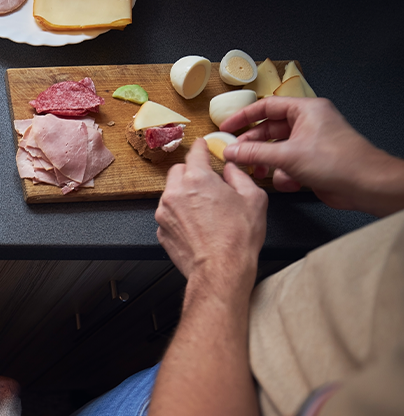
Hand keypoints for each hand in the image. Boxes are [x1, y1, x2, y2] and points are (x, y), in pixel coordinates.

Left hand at [155, 139, 267, 290]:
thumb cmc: (238, 238)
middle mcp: (175, 193)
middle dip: (191, 173)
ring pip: (170, 193)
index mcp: (198, 179)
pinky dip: (178, 215)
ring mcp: (164, 213)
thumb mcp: (253, 198)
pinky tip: (196, 226)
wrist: (220, 270)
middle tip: (207, 184)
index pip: (195, 152)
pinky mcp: (161, 231)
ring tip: (204, 211)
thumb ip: (239, 176)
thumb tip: (231, 169)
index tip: (202, 146)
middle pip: (178, 171)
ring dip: (183, 195)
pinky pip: (168, 215)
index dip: (201, 147)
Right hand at [221, 98, 403, 216]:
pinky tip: (288, 182)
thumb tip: (231, 151)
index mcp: (305, 110)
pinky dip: (283, 174)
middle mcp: (308, 123)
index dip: (244, 117)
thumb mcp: (287, 155)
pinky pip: (287, 164)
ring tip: (260, 173)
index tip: (226, 127)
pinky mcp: (311, 161)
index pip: (267, 106)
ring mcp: (309, 142)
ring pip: (276, 149)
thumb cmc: (336, 161)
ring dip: (267, 163)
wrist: (363, 184)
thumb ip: (254, 153)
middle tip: (235, 156)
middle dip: (253, 146)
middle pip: (269, 130)